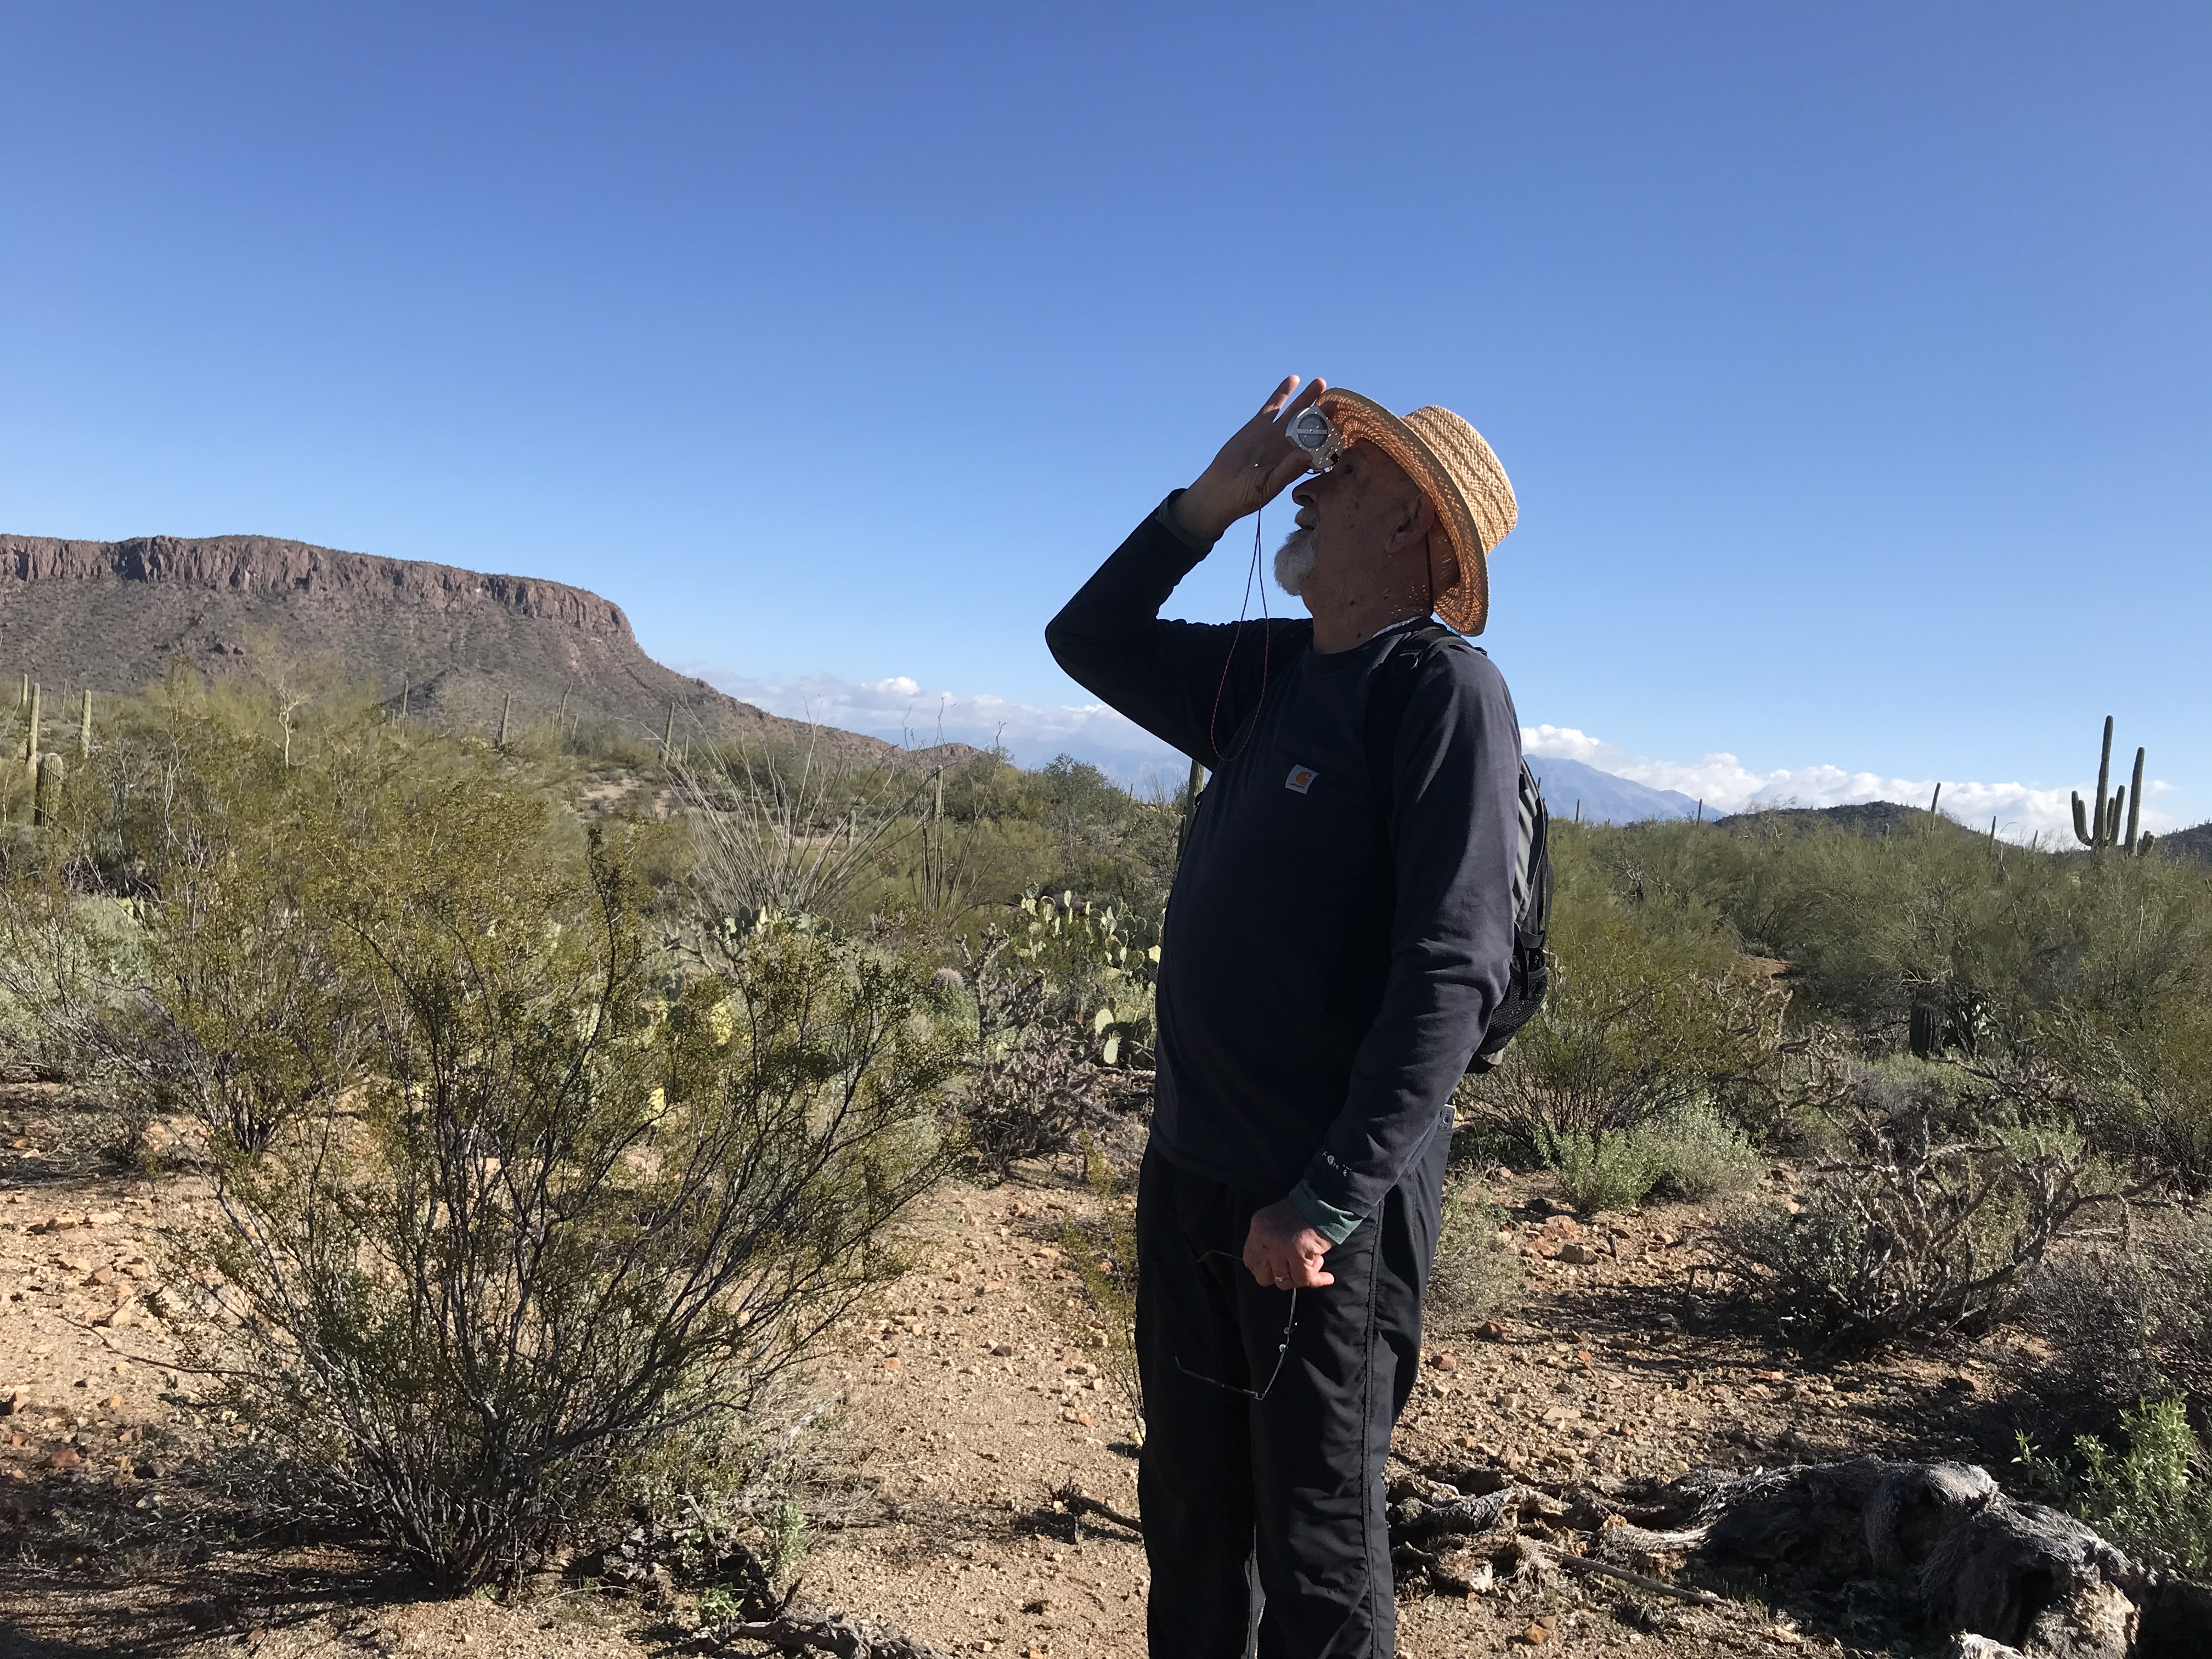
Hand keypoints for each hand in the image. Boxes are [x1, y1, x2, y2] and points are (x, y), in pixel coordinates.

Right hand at [1173, 375, 1328, 544]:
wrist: (1221, 491)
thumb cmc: (1247, 495)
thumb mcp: (1270, 484)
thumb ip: (1290, 468)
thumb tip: (1310, 453)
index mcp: (1297, 463)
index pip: (1319, 445)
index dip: (1330, 434)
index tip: (1342, 424)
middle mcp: (1288, 447)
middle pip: (1311, 426)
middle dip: (1323, 412)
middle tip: (1336, 399)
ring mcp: (1274, 434)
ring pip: (1295, 412)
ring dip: (1307, 398)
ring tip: (1320, 383)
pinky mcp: (1258, 425)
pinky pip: (1273, 406)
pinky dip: (1283, 393)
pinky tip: (1294, 380)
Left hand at [1242, 1196, 1335, 1289]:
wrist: (1328, 1199)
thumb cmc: (1308, 1210)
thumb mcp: (1280, 1221)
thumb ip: (1271, 1241)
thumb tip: (1274, 1267)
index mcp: (1258, 1227)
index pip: (1250, 1260)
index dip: (1264, 1270)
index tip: (1279, 1269)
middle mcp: (1264, 1237)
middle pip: (1262, 1276)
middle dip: (1280, 1278)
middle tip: (1295, 1269)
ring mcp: (1279, 1245)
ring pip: (1284, 1280)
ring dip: (1300, 1276)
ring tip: (1316, 1262)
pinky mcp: (1297, 1253)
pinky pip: (1304, 1279)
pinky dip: (1317, 1280)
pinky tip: (1328, 1277)